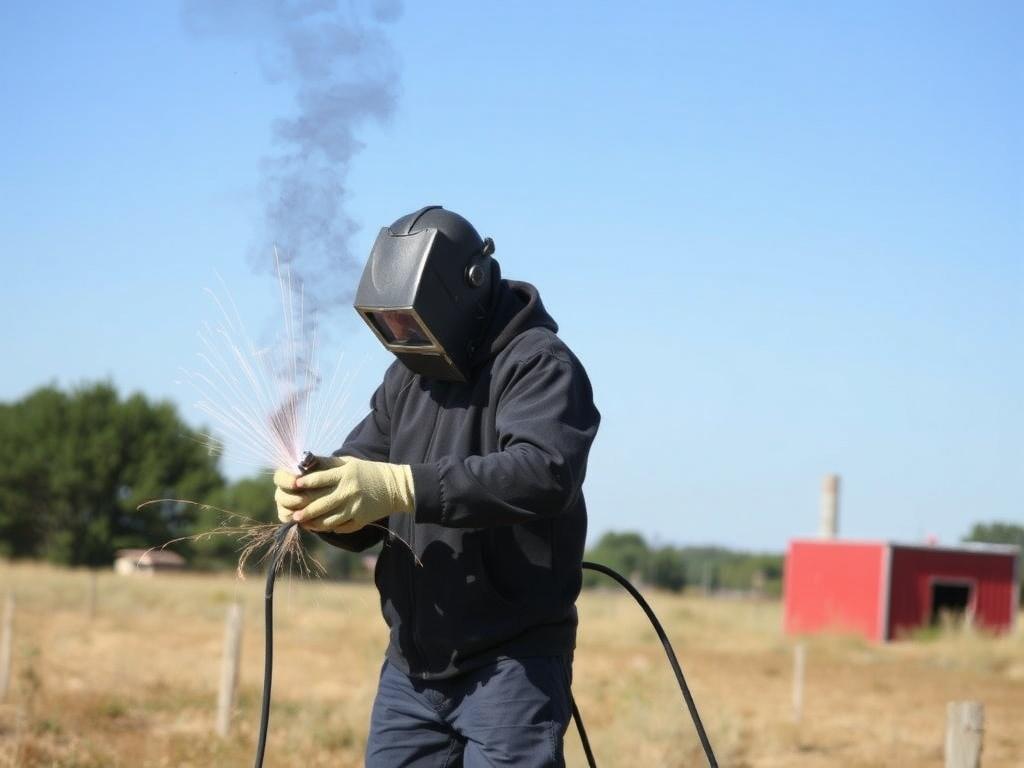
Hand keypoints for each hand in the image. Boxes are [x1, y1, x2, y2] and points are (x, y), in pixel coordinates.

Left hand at [273, 455, 414, 533]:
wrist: (395, 486)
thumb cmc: (369, 471)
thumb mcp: (350, 462)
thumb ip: (328, 464)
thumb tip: (304, 465)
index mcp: (345, 474)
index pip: (320, 479)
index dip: (305, 483)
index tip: (294, 486)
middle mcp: (349, 491)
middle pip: (322, 503)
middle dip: (305, 511)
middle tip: (294, 515)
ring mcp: (355, 507)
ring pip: (330, 520)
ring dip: (314, 524)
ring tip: (304, 524)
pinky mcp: (362, 519)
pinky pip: (342, 527)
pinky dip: (331, 529)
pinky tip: (322, 528)